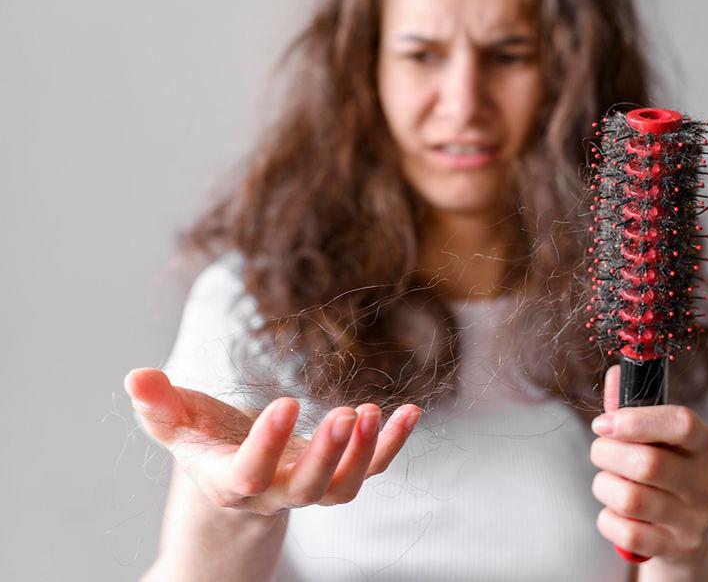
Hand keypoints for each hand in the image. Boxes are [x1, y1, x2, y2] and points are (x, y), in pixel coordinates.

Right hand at [124, 367, 420, 516]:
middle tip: (346, 415)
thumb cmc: (205, 446)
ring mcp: (311, 488)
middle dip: (328, 455)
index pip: (249, 474)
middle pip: (306, 488)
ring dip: (364, 453)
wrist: (236, 481)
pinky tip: (410, 412)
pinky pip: (371, 469)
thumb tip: (135, 376)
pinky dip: (392, 445)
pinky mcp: (337, 475)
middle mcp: (275, 492)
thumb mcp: (177, 426)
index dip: (267, 446)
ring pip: (342, 487)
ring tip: (374, 412)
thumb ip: (158, 406)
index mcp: (231, 481)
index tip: (287, 402)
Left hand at [589, 365, 707, 564]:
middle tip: (600, 452)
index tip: (604, 423)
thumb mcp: (653, 438)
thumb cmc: (662, 474)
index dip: (637, 420)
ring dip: (604, 486)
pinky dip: (607, 520)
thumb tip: (616, 372)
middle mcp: (706, 480)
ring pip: (631, 499)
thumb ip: (632, 406)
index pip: (682, 424)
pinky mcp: (676, 548)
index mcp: (704, 444)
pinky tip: (615, 512)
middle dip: (607, 454)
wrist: (680, 534)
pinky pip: (625, 532)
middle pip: (648, 464)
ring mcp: (694, 518)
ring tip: (608, 482)